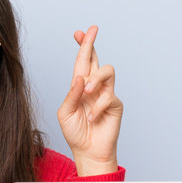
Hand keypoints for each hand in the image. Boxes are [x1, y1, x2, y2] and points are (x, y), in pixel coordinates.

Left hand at [57, 25, 122, 175]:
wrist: (88, 151)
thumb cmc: (75, 133)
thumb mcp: (65, 113)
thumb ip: (71, 94)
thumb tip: (80, 78)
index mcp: (80, 86)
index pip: (82, 62)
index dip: (82, 46)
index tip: (79, 32)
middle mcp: (94, 87)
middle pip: (96, 59)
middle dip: (92, 44)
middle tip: (91, 31)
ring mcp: (106, 94)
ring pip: (107, 71)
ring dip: (96, 78)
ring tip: (87, 92)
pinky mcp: (115, 104)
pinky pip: (108, 97)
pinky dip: (97, 108)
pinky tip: (91, 118)